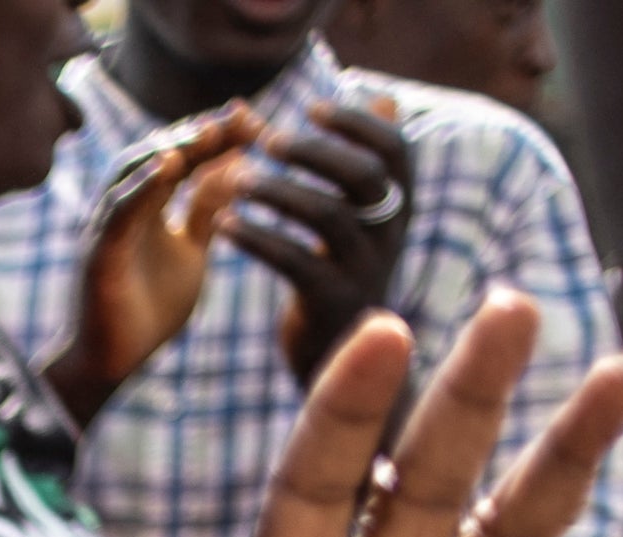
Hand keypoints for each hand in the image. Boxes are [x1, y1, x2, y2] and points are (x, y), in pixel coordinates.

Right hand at [44, 105, 255, 423]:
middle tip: (239, 115)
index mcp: (149, 208)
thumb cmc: (146, 313)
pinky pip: (118, 210)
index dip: (215, 136)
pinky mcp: (98, 252)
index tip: (254, 118)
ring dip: (171, 146)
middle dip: (199, 132)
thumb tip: (236, 175)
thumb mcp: (191, 255)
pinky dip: (141, 185)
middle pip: (160, 152)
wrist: (110, 364)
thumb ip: (206, 216)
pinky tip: (169, 165)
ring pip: (134, 171)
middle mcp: (124, 209)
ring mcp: (107, 227)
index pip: (182, 157)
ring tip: (208, 131)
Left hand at [228, 97, 413, 384]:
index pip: (395, 149)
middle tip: (264, 140)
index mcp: (400, 206)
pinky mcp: (332, 303)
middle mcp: (393, 234)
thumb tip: (373, 91)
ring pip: (328, 216)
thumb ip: (357, 159)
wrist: (337, 358)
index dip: (358, 123)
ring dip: (277, 192)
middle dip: (313, 151)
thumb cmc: (338, 271)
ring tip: (234, 182)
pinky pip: (294, 261)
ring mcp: (366, 270)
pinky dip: (256, 238)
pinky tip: (222, 226)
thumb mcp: (356, 215)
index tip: (312, 108)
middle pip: (364, 176)